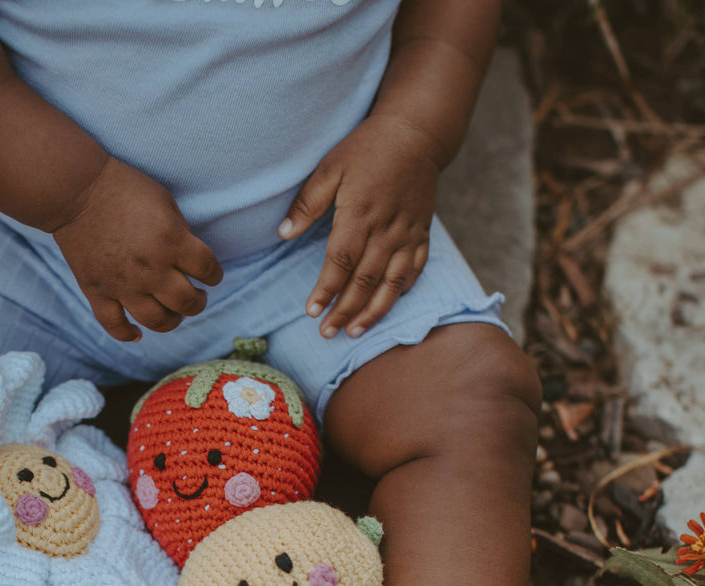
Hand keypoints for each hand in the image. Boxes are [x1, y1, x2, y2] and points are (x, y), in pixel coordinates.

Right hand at [52, 158, 223, 341]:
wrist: (76, 191)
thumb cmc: (123, 188)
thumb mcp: (165, 202)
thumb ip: (180, 233)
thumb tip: (187, 260)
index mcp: (172, 242)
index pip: (208, 270)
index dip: (214, 275)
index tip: (211, 276)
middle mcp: (151, 269)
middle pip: (186, 302)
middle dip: (198, 302)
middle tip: (196, 296)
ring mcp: (123, 284)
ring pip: (157, 321)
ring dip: (171, 321)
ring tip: (173, 314)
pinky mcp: (97, 291)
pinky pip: (114, 324)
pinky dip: (126, 334)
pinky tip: (137, 333)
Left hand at [279, 116, 440, 338]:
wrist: (416, 133)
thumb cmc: (366, 149)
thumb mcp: (330, 167)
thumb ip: (307, 203)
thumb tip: (283, 234)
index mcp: (360, 213)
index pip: (340, 262)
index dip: (326, 289)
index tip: (312, 311)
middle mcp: (386, 229)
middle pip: (364, 281)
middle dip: (345, 310)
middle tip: (327, 333)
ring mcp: (408, 233)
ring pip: (391, 283)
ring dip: (373, 312)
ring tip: (353, 332)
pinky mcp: (422, 233)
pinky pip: (414, 270)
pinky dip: (400, 291)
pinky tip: (385, 306)